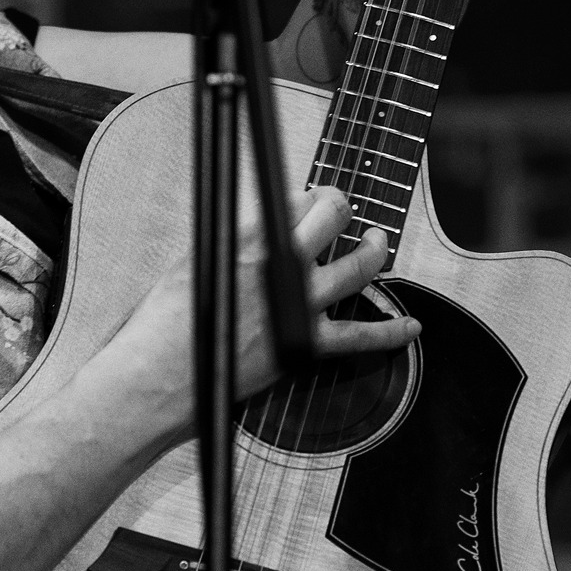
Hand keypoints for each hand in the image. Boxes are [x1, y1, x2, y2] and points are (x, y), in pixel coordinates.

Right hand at [119, 187, 419, 428]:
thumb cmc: (165, 324)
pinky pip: (362, 336)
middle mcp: (282, 264)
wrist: (161, 375)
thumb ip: (232, 244)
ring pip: (358, 265)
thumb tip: (252, 235)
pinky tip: (409, 326)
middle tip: (341, 209)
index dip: (306, 195)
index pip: (295, 198)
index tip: (308, 198)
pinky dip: (391, 332)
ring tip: (377, 240)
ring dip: (374, 248)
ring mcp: (301, 304)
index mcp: (249, 237)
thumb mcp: (193, 262)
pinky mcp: (308, 344)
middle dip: (340, 206)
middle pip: (331, 216)